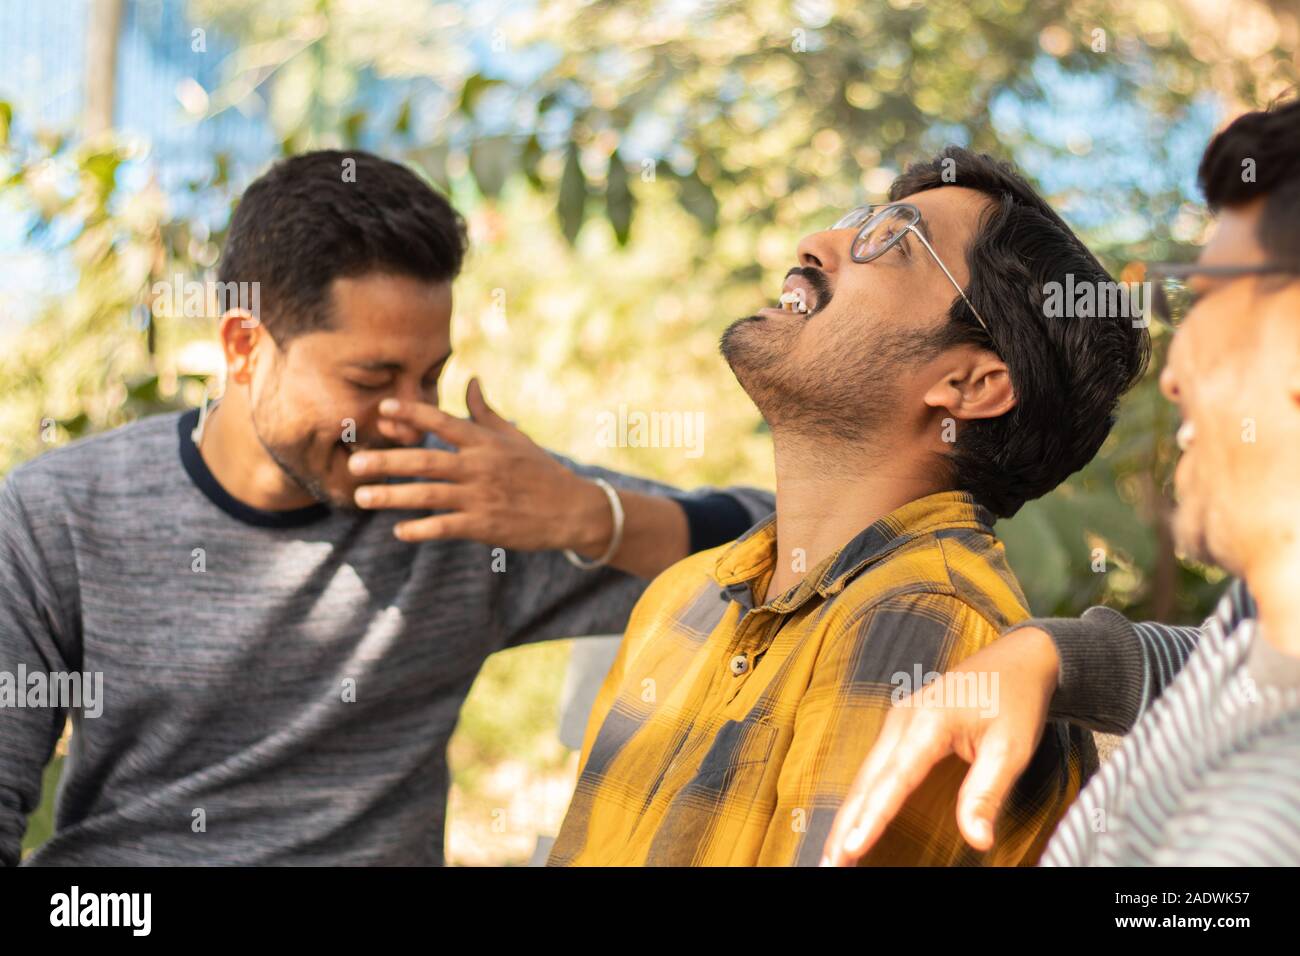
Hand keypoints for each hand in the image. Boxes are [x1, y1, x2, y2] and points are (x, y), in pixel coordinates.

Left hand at [348, 377, 613, 552]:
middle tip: (354, 462)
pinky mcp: (486, 525)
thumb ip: (485, 412)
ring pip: (429, 495)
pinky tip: (399, 531)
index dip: (412, 414)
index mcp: (486, 442)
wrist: (573, 509)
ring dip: (393, 496)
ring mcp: (482, 497)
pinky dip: (421, 529)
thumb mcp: (515, 438)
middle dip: (388, 461)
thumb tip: (471, 380)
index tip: (382, 409)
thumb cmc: (541, 471)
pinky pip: (446, 526)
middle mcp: (481, 467)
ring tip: (362, 497)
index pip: (443, 423)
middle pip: (426, 461)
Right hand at [819, 626, 1060, 865]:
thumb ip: (986, 794)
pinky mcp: (899, 726)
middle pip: (866, 781)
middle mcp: (902, 720)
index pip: (894, 780)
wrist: (1017, 659)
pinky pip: (873, 767)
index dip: (872, 817)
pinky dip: (860, 797)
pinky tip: (854, 819)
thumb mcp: (1011, 749)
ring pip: (864, 775)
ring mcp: (897, 720)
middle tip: (830, 864)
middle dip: (845, 824)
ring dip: (848, 814)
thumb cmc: (1015, 700)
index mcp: (928, 722)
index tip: (852, 847)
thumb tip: (977, 840)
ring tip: (834, 853)